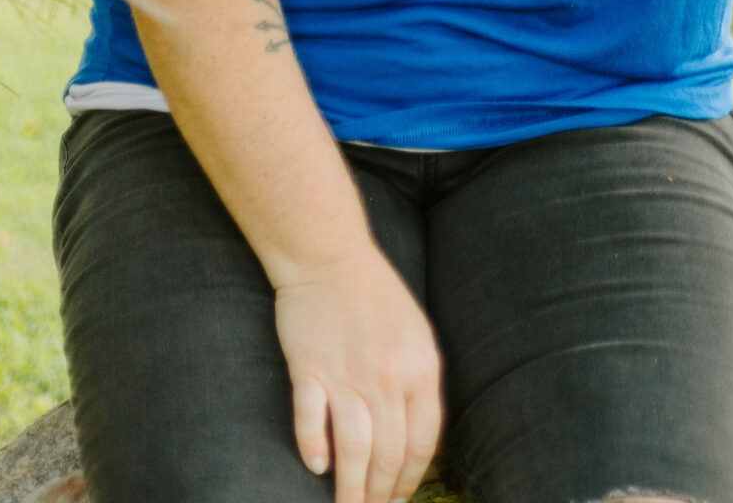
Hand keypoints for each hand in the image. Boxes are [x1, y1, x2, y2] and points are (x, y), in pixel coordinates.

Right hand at [273, 244, 442, 502]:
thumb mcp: (415, 335)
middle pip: (388, 455)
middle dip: (381, 496)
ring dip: (351, 490)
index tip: (399, 500)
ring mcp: (347, 374)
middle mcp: (388, 375)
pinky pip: (312, 421)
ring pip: (354, 450)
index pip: (422, 442)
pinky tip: (317, 467)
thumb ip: (417, 383)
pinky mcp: (309, 369)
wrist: (330, 254)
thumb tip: (414, 443)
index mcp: (421, 367)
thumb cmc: (374, 295)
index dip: (411, 479)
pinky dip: (314, 449)